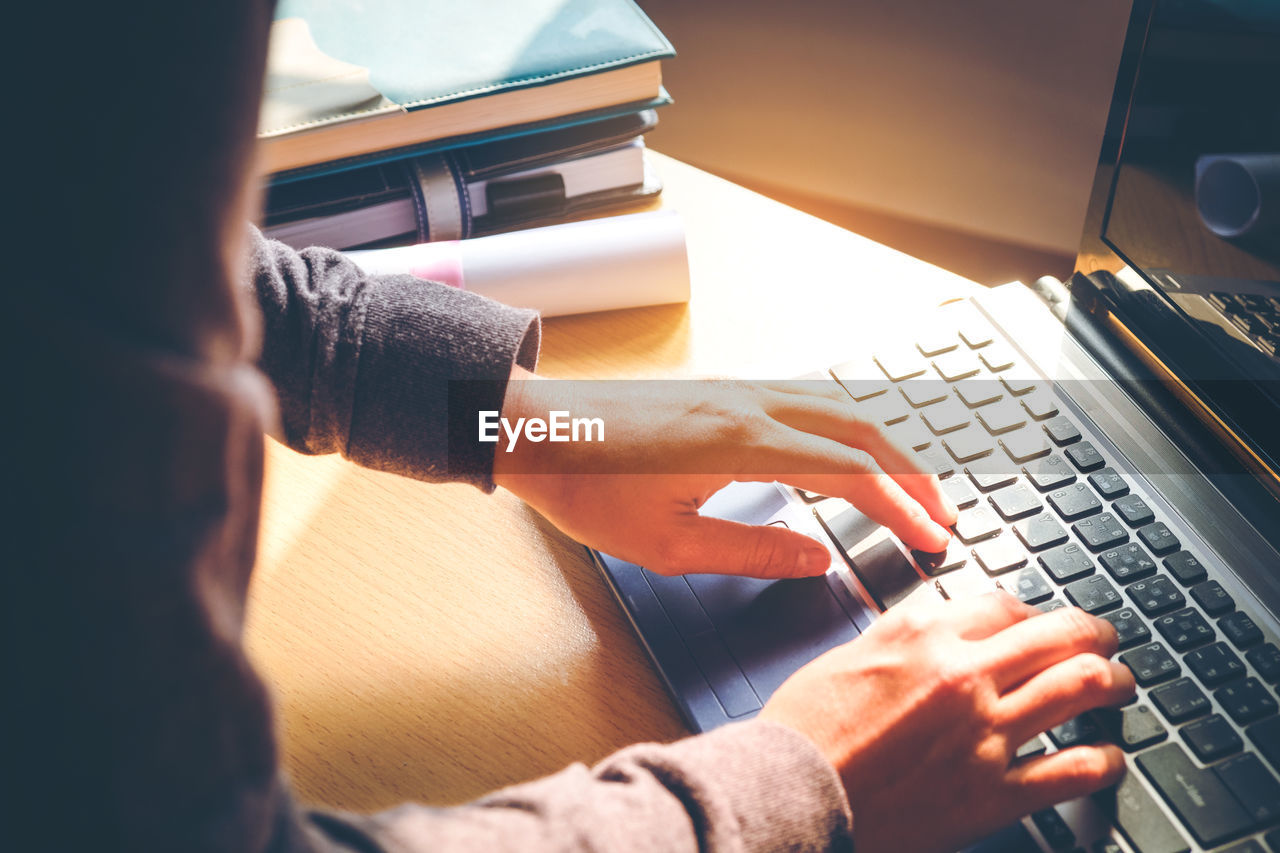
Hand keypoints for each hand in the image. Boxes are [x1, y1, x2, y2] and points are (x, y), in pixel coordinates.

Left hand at [491, 368, 956, 576]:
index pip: (852, 473)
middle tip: (942, 514)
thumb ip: (752, 550)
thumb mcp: (667, 542)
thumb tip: (817, 558)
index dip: (901, 508)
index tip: (931, 539)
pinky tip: (849, 452)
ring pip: (838, 404)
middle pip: (861, 427)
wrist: (533, 429)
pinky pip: (808, 399)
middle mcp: (751, 403)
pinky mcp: (723, 390)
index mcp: (743, 443)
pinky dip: (847, 426)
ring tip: (910, 486)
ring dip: (883, 444)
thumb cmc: (586, 486)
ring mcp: (738, 389)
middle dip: (913, 472)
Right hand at [760, 593, 1134, 852]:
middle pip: (1062, 635)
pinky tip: (1107, 757)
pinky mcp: (993, 792)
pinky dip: (1105, 760)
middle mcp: (964, 674)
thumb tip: (936, 626)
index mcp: (925, 635)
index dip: (1033, 613)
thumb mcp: (849, 655)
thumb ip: (901, 635)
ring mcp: (985, 733)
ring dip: (1115, 682)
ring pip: (1083, 688)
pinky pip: (1075, 769)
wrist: (792, 792)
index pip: (1007, 604)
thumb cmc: (806, 729)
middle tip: (1106, 641)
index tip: (1039, 624)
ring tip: (1120, 686)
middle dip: (1096, 635)